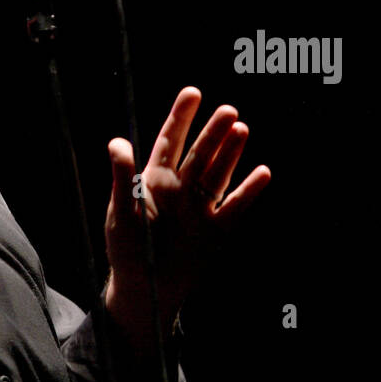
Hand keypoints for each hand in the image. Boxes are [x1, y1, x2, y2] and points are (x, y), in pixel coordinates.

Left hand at [104, 87, 270, 345]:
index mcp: (154, 181)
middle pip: (200, 153)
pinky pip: (235, 205)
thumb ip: (121, 178)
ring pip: (219, 173)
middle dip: (213, 131)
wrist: (147, 289)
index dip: (180, 117)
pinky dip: (249, 190)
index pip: (169, 141)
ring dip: (230, 152)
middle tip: (227, 109)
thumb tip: (118, 142)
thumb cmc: (127, 249)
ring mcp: (200, 207)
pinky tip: (262, 172)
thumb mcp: (121, 212)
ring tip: (241, 128)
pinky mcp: (216, 229)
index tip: (193, 92)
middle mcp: (180, 189)